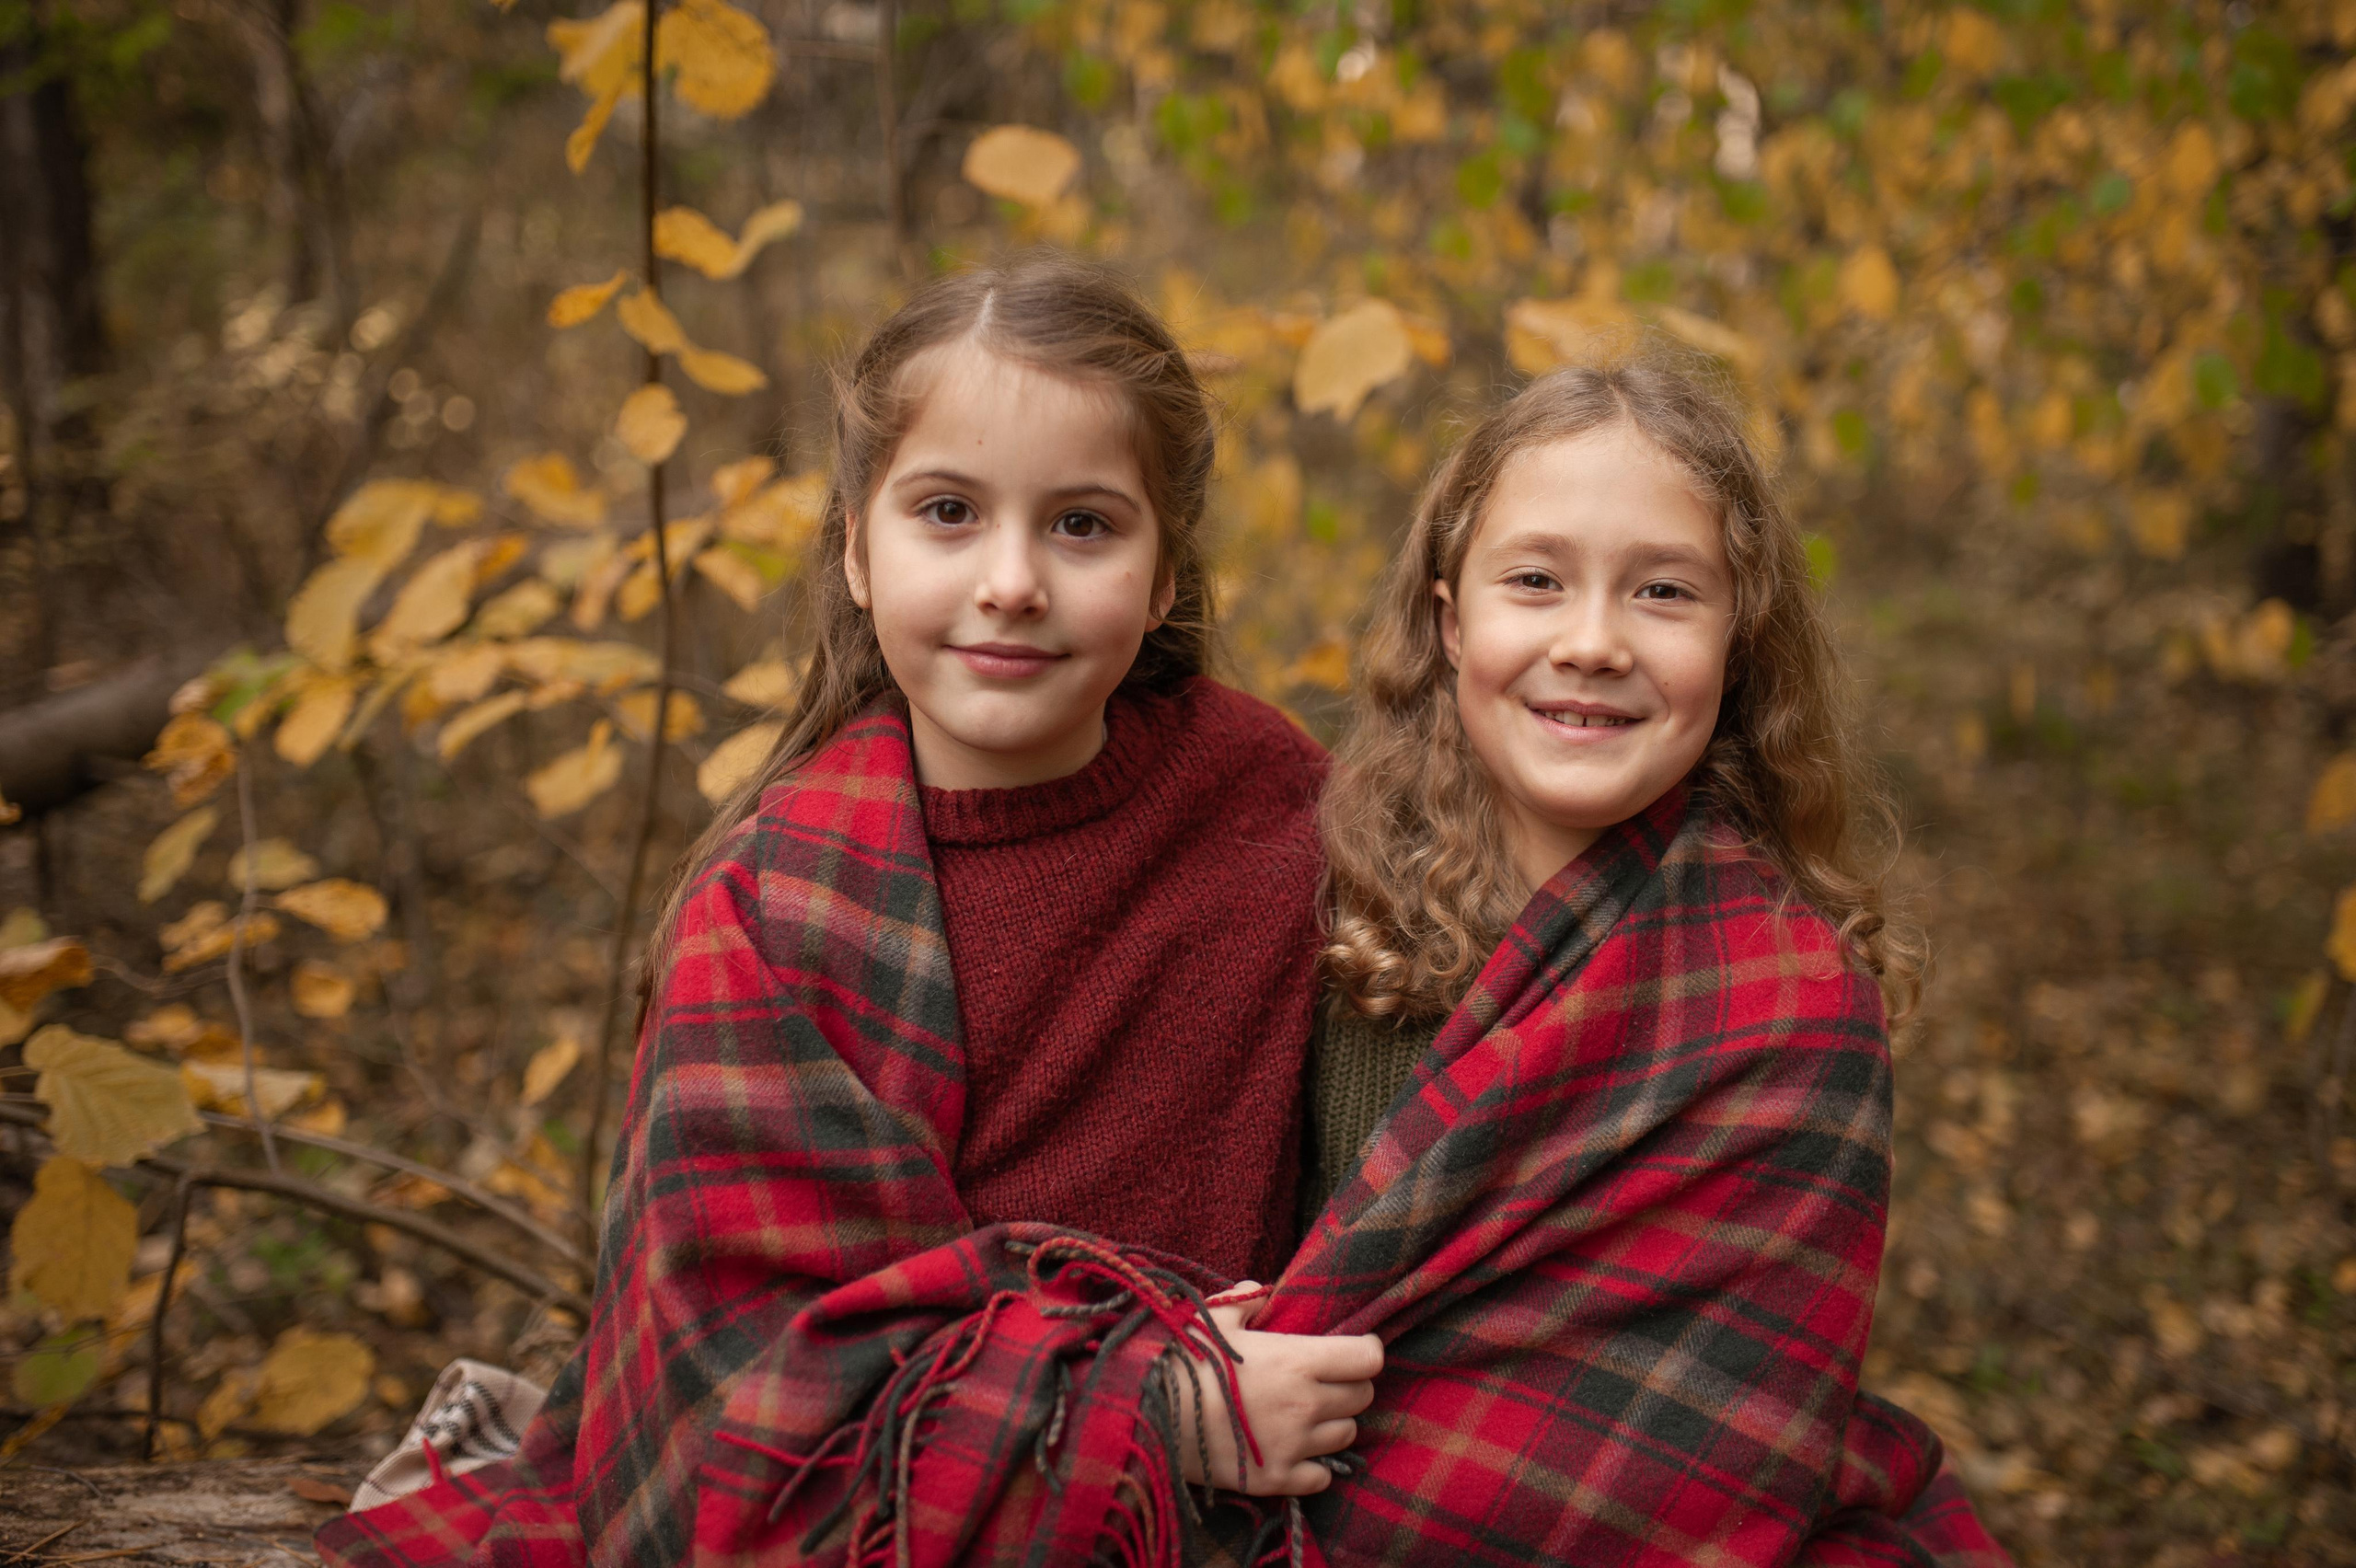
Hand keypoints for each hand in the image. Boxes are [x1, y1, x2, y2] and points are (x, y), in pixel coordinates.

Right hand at [1173, 1282, 1382, 1496]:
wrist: (1151, 1417)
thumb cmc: (1183, 1360)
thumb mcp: (1212, 1319)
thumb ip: (1244, 1301)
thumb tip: (1259, 1291)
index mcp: (1298, 1360)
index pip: (1368, 1357)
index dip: (1365, 1351)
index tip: (1352, 1348)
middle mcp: (1306, 1404)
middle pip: (1362, 1397)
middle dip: (1349, 1385)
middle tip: (1325, 1381)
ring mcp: (1295, 1446)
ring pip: (1346, 1435)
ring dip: (1333, 1423)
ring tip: (1305, 1414)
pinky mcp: (1278, 1479)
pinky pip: (1322, 1476)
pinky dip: (1315, 1465)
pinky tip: (1293, 1450)